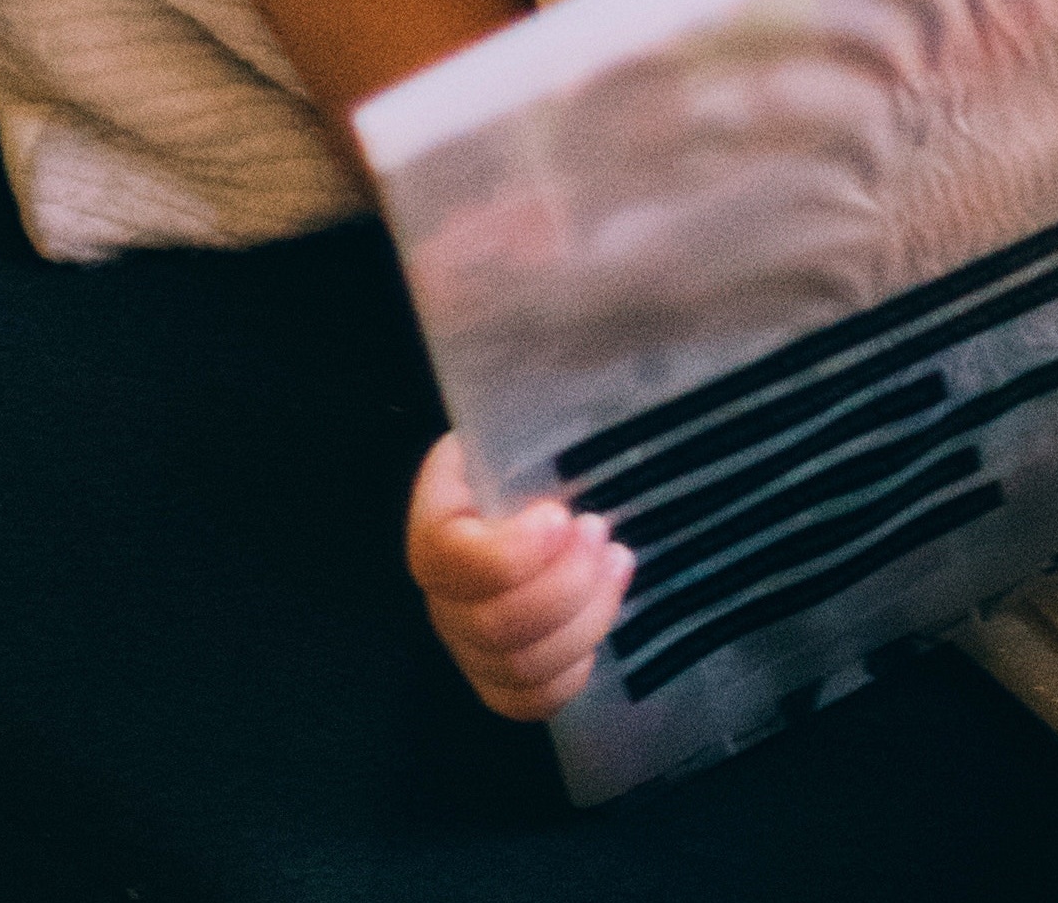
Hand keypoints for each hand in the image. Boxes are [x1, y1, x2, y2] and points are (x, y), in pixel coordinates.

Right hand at [406, 431, 633, 720]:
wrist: (543, 486)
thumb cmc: (539, 445)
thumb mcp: (526, 417)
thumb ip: (521, 409)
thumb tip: (521, 356)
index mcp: (437, 520)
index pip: (445, 559)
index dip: (506, 555)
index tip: (560, 515)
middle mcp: (442, 592)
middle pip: (489, 625)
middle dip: (562, 586)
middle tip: (604, 534)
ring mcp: (468, 641)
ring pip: (518, 666)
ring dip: (583, 619)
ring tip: (620, 561)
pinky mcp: (501, 676)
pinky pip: (530, 701)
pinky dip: (574, 668)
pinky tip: (603, 610)